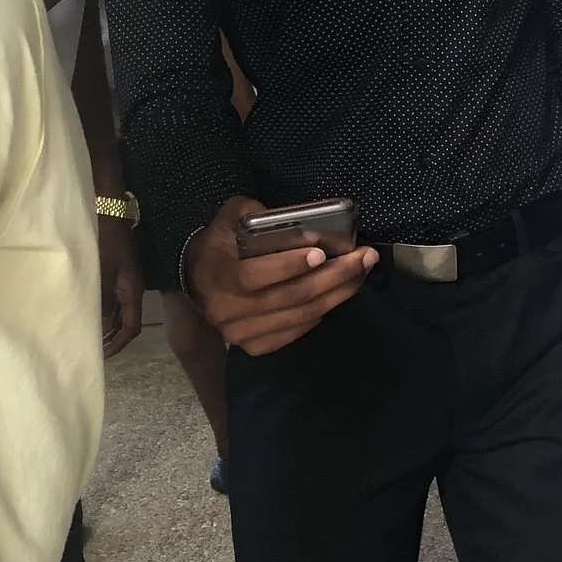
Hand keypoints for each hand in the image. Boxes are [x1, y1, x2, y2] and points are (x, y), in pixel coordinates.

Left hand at [98, 213, 142, 357]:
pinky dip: (100, 308)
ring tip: (87, 334)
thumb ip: (102, 298)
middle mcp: (131, 288)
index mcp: (132, 290)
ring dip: (105, 324)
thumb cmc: (105, 238)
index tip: (101, 355)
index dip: (118, 343)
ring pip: (117, 310)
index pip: (131, 327)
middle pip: (125, 321)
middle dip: (111, 337)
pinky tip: (86, 309)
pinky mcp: (114, 269)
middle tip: (92, 349)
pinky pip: (110, 297)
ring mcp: (123, 278)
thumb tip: (101, 324)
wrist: (110, 207)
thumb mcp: (102, 270)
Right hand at [185, 195, 376, 356]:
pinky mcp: (254, 346)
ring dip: (338, 294)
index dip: (289, 265)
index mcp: (217, 276)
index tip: (321, 252)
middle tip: (364, 258)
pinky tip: (339, 293)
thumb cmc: (220, 242)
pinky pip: (297, 331)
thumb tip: (304, 225)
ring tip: (362, 272)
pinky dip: (322, 312)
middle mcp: (227, 310)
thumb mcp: (231, 217)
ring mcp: (240, 334)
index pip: (255, 276)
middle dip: (333, 276)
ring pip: (300, 316)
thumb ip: (258, 215)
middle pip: (290, 297)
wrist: (198, 278)